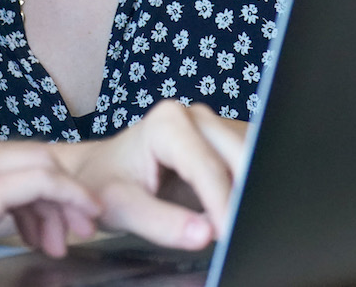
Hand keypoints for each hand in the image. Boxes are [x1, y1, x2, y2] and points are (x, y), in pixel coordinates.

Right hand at [0, 133, 99, 284]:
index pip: (3, 159)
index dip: (32, 191)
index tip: (41, 225)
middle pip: (29, 157)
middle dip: (56, 195)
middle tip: (65, 233)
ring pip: (42, 164)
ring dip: (65, 201)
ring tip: (71, 237)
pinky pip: (44, 182)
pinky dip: (70, 197)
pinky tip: (81, 219)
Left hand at [62, 101, 247, 249]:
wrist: (100, 171)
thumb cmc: (105, 184)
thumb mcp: (120, 207)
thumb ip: (160, 222)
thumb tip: (205, 235)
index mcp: (166, 122)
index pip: (208, 168)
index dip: (223, 205)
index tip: (230, 238)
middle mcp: (195, 117)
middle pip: (240, 160)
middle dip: (244, 199)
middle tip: (241, 237)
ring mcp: (214, 127)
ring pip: (255, 161)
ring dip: (254, 195)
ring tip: (242, 229)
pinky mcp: (227, 143)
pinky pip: (254, 167)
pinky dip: (252, 194)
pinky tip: (241, 216)